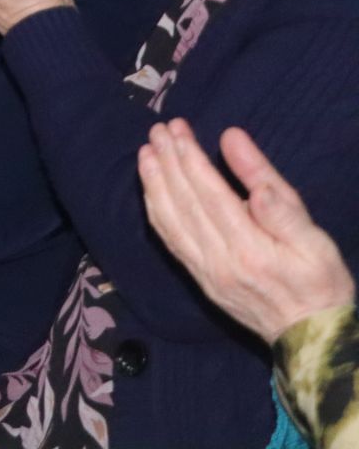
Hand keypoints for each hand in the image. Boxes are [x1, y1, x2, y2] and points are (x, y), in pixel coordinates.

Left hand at [140, 120, 355, 344]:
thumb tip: (248, 165)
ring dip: (154, 183)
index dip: (191, 159)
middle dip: (168, 162)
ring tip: (147, 151)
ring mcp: (205, 272)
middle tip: (158, 129)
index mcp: (250, 249)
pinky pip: (170, 240)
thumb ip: (280, 203)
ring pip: (169, 221)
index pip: (210, 194)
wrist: (313, 338)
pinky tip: (151, 190)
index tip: (178, 130)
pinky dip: (156, 211)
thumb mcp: (315, 241)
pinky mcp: (200, 280)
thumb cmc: (321, 284)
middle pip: (184, 203)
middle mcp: (219, 261)